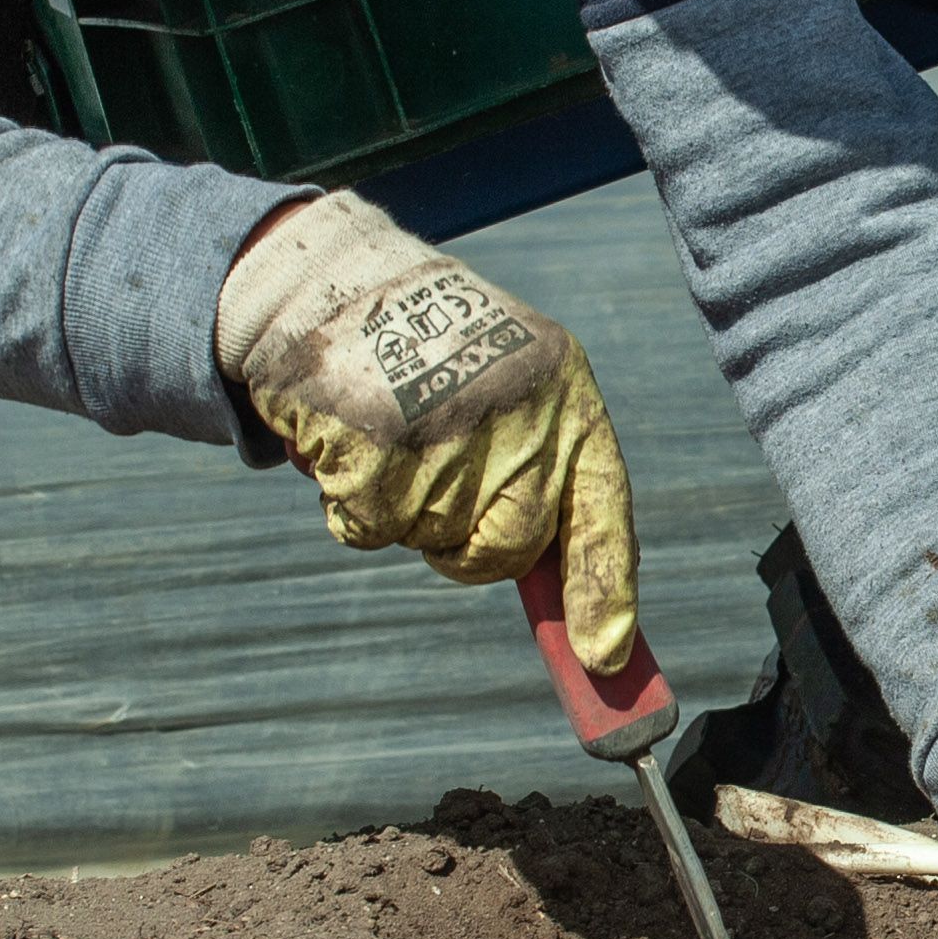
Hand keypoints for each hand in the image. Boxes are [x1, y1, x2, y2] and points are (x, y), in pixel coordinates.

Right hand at [217, 191, 637, 667]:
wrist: (332, 280)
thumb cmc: (434, 352)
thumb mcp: (515, 389)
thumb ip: (544, 480)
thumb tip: (584, 621)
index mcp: (565, 391)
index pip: (601, 510)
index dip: (605, 590)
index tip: (603, 658)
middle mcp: (515, 411)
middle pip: (506, 549)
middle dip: (469, 547)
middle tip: (438, 491)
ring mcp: (443, 429)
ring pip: (430, 541)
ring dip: (401, 512)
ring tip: (392, 436)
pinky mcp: (371, 444)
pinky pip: (369, 531)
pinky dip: (350, 507)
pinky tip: (349, 443)